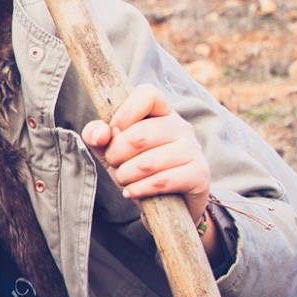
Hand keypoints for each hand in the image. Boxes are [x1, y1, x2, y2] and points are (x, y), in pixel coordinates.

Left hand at [80, 83, 212, 224]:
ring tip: (124, 180)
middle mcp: (181, 126)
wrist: (168, 202)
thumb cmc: (137, 168)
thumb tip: (99, 134)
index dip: (123, 114)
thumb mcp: (111, 148)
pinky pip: (162, 181)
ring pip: (148, 163)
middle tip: (114, 164)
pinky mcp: (199, 175)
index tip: (114, 133)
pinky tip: (132, 192)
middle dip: (115, 155)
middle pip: (139, 135)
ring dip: (125, 176)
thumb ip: (97, 135)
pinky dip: (139, 190)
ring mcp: (193, 150)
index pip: (147, 94)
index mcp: (162, 111)